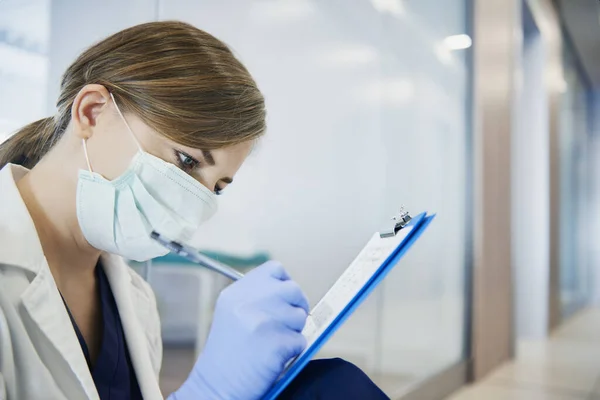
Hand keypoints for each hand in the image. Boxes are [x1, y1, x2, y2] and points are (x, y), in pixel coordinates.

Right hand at [170, 261, 308, 399]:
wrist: (215, 388)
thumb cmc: (227, 355)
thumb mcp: (232, 313)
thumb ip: (257, 297)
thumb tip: (292, 293)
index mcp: (237, 292)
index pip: (276, 269)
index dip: (284, 283)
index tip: (283, 299)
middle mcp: (249, 301)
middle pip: (293, 289)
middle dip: (296, 307)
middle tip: (285, 324)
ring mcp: (263, 321)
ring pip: (300, 316)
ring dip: (293, 331)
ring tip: (272, 343)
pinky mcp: (276, 343)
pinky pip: (301, 340)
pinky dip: (293, 351)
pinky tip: (273, 357)